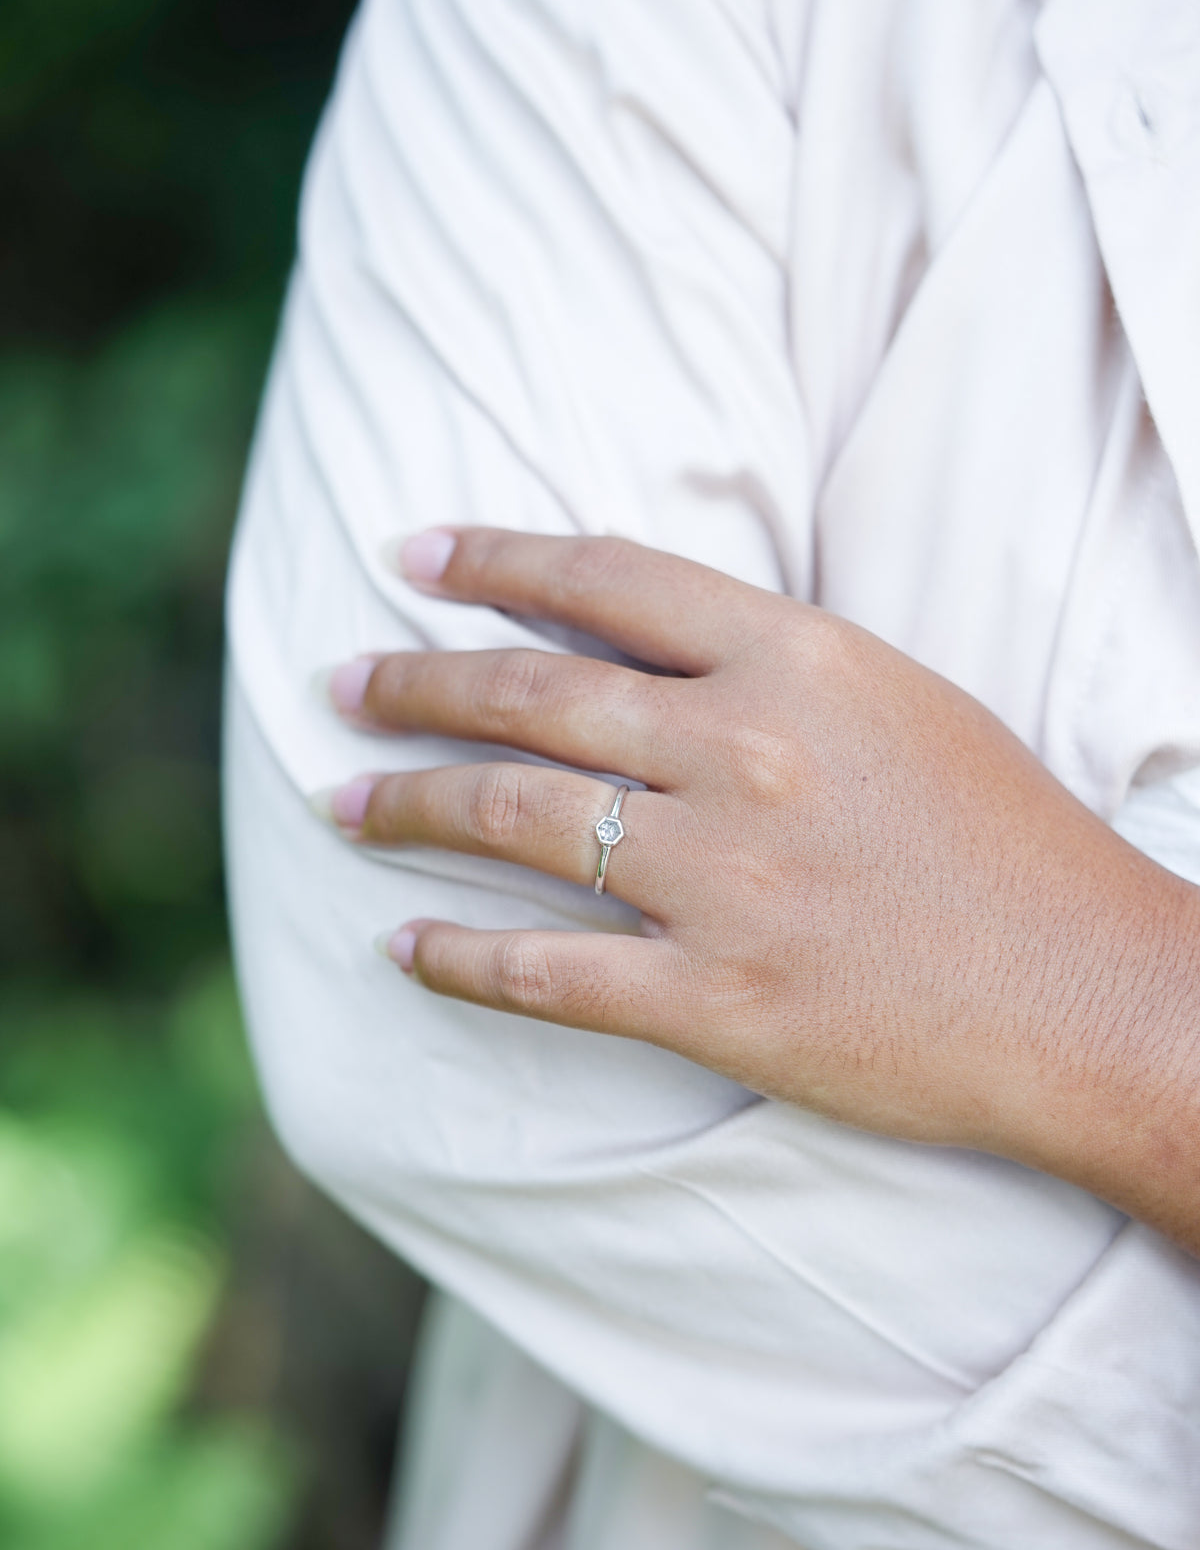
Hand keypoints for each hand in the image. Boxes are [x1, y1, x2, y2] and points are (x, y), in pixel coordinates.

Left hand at [315, 527, 1199, 1243]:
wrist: (1096, 996)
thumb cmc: (1012, 844)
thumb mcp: (902, 702)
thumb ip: (772, 669)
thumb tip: (647, 656)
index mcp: (799, 661)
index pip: (608, 578)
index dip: (494, 557)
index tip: (413, 556)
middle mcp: (746, 753)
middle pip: (532, 693)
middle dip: (415, 683)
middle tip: (343, 684)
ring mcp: (726, 878)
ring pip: (517, 821)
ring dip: (410, 805)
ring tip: (341, 801)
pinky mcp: (720, 997)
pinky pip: (548, 974)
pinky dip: (458, 959)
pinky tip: (400, 945)